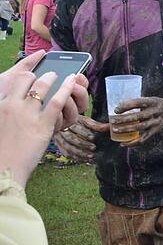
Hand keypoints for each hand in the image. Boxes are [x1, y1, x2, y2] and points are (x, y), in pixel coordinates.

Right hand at [0, 56, 86, 186]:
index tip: (34, 77)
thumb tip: (16, 107)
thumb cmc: (2, 150)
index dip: (27, 77)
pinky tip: (73, 83)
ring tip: (65, 77)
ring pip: (44, 87)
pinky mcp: (43, 124)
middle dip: (42, 75)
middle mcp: (13, 106)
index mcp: (1, 106)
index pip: (15, 82)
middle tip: (51, 75)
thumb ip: (8, 114)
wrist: (4, 169)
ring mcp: (28, 114)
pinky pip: (57, 101)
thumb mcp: (1, 125)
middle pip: (29, 80)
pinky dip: (67, 89)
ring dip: (55, 79)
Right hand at [54, 115, 109, 161]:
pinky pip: (65, 153)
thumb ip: (96, 125)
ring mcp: (59, 139)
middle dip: (82, 144)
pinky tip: (83, 159)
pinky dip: (74, 157)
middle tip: (93, 148)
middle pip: (71, 138)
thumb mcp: (86, 121)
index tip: (93, 138)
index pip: (76, 127)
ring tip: (90, 156)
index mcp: (70, 122)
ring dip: (79, 153)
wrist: (62, 123)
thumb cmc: (76, 122)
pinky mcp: (59, 145)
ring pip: (67, 147)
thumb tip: (108, 127)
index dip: (84, 133)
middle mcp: (62, 130)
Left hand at [111, 96, 162, 144]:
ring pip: (141, 127)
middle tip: (113, 121)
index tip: (116, 110)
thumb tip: (116, 108)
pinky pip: (143, 138)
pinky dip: (133, 142)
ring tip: (115, 130)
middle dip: (125, 119)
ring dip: (127, 129)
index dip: (127, 106)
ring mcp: (157, 122)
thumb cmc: (156, 105)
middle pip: (139, 116)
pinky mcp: (156, 131)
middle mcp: (157, 111)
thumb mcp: (150, 100)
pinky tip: (123, 143)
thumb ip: (136, 104)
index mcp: (153, 101)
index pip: (138, 102)